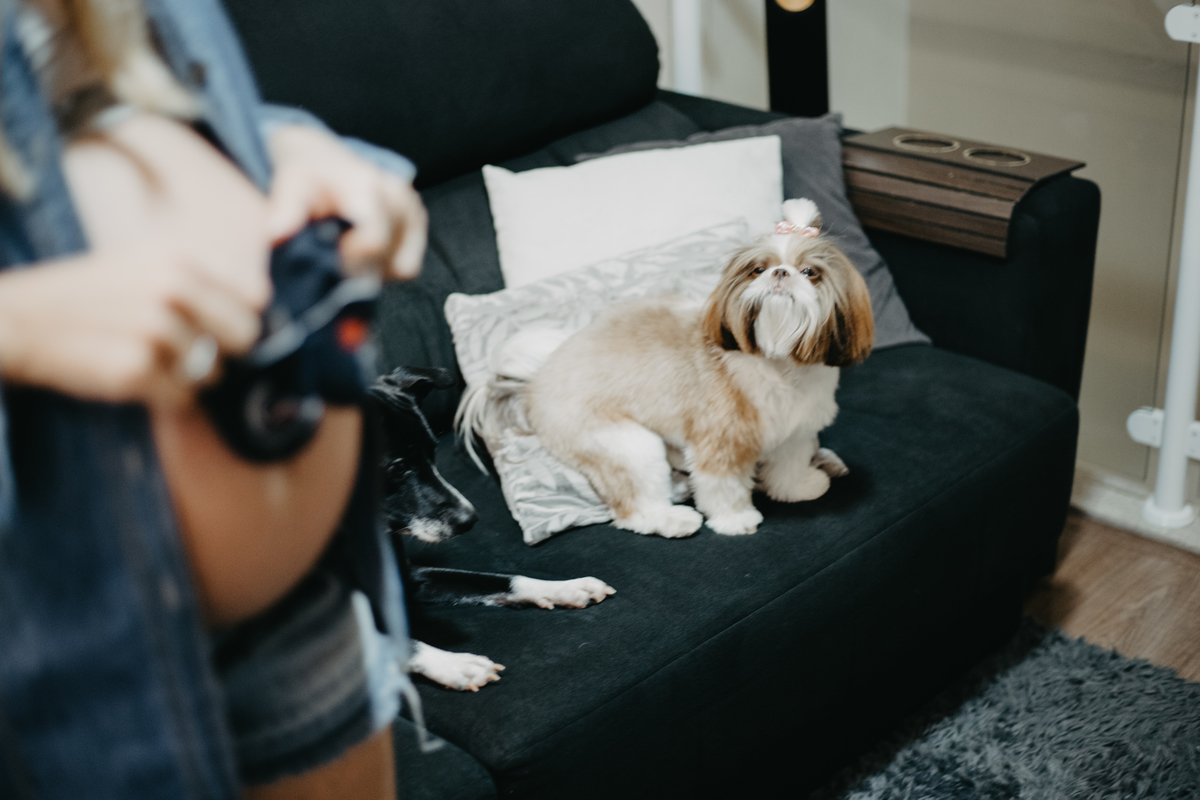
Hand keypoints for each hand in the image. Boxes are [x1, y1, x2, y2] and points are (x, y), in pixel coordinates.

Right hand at [0, 241, 263, 408]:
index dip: (243, 317)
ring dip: (186, 377)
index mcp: (177, 259)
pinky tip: (131, 376)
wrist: (17, 320)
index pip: (256, 297)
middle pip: (246, 337)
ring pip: (212, 373)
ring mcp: (154, 330)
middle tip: (188, 350)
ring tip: (144, 358)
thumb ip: (201, 279)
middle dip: (224, 350)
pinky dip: (164, 397)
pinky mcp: (135, 369)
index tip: (223, 327)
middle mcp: (171, 289)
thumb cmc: (88, 295)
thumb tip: (263, 303)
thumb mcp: (143, 262)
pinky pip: (182, 398)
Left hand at [265, 125, 427, 279]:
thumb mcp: (289, 183)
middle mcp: (399, 196)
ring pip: (400, 267)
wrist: (323, 155)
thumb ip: (286, 209)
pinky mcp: (419, 223)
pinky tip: (362, 251)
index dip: (351, 263)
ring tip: (347, 250)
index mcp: (367, 186)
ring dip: (373, 269)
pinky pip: (407, 266)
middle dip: (357, 268)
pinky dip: (385, 267)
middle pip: (386, 261)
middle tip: (332, 255)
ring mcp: (413, 210)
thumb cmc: (305, 172)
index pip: (374, 243)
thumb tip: (275, 236)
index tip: (329, 260)